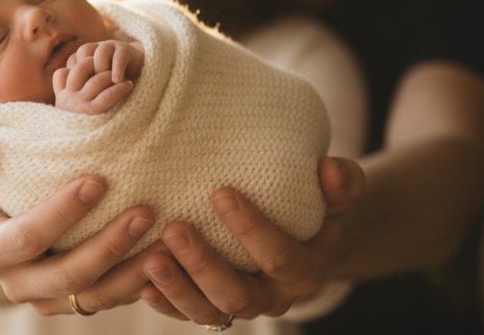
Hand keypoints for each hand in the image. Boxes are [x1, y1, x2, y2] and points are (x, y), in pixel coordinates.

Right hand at [0, 138, 155, 310]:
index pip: (27, 238)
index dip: (61, 213)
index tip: (97, 181)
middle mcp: (20, 284)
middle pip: (70, 274)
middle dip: (110, 245)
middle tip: (145, 211)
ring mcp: (52, 298)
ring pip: (98, 296)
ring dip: (136, 270)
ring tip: (169, 239)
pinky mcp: (80, 302)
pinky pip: (114, 299)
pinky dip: (143, 282)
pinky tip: (170, 257)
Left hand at [53, 40, 143, 113]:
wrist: (138, 73)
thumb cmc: (111, 85)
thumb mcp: (94, 87)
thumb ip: (81, 88)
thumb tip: (64, 99)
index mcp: (86, 56)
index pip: (73, 60)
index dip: (73, 74)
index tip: (76, 91)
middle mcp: (97, 48)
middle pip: (84, 50)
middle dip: (86, 68)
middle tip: (87, 87)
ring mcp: (111, 46)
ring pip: (101, 51)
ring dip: (101, 67)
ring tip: (105, 83)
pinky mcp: (126, 50)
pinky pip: (119, 56)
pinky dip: (117, 68)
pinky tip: (118, 81)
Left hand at [138, 157, 364, 323]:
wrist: (305, 238)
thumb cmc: (318, 207)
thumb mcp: (336, 194)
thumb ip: (342, 182)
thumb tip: (330, 170)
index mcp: (304, 271)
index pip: (279, 256)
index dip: (251, 229)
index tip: (220, 192)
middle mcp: (272, 297)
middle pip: (237, 294)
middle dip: (203, 265)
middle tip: (174, 228)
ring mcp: (240, 306)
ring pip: (208, 311)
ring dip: (177, 287)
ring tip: (150, 258)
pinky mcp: (212, 307)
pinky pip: (187, 314)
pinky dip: (164, 303)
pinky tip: (141, 284)